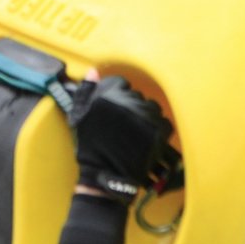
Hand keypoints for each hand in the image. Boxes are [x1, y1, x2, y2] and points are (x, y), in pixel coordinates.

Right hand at [65, 73, 173, 204]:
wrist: (106, 172)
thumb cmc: (90, 144)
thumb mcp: (79, 114)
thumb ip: (86, 89)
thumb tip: (93, 70)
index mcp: (109, 95)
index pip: (121, 83)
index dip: (117, 95)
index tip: (115, 109)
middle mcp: (129, 102)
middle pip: (136, 95)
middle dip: (131, 106)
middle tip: (124, 123)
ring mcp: (146, 116)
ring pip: (151, 107)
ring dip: (146, 115)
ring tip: (137, 131)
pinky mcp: (159, 131)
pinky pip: (164, 122)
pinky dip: (158, 128)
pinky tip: (148, 137)